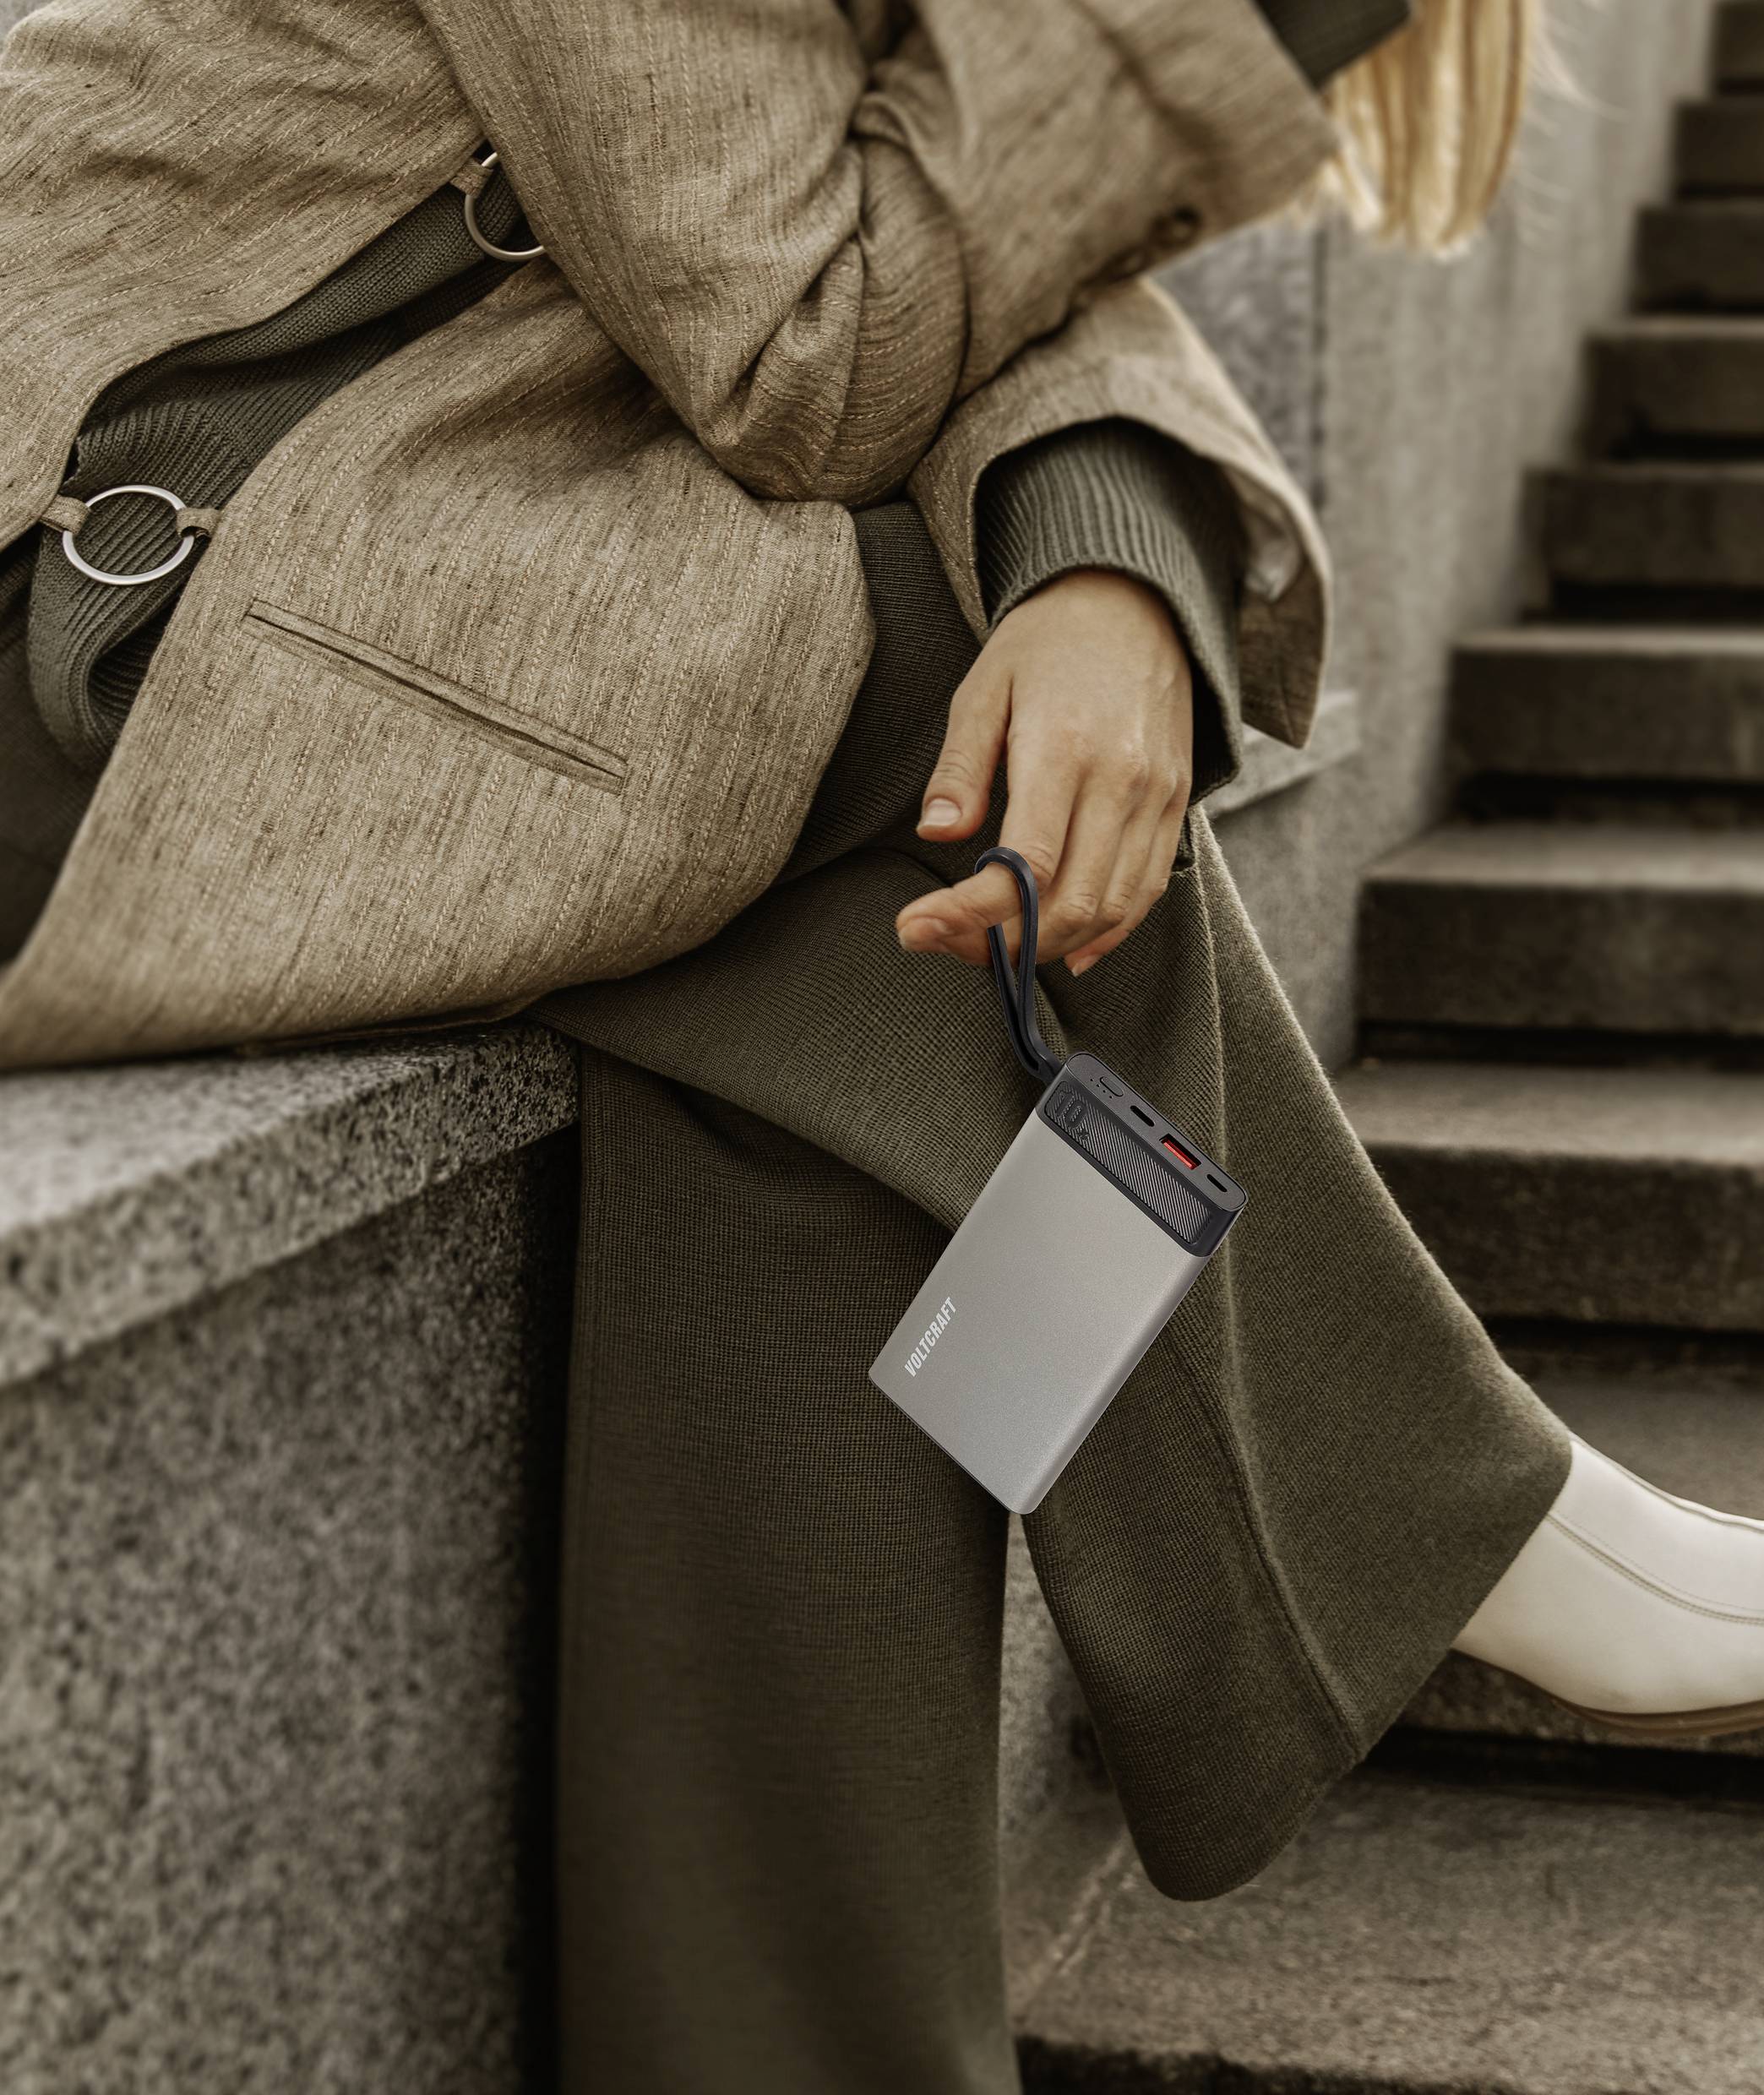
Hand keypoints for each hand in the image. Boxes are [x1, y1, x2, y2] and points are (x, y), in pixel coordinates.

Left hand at [894, 569, 1193, 975]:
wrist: (1134, 602)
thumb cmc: (1046, 645)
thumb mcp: (984, 688)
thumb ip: (960, 766)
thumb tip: (936, 833)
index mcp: (1064, 749)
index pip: (1026, 864)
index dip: (970, 913)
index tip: (915, 928)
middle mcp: (1121, 781)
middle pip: (1071, 903)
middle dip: (1003, 943)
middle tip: (945, 943)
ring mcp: (1157, 797)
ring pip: (1111, 910)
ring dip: (1049, 947)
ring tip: (993, 947)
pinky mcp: (1175, 805)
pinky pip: (1145, 892)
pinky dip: (1105, 934)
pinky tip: (1062, 949)